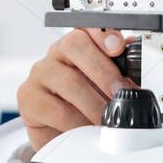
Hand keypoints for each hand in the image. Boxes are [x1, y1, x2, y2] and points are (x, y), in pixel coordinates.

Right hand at [17, 28, 135, 151]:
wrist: (57, 134)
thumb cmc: (81, 105)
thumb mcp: (103, 85)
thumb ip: (118, 68)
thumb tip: (134, 53)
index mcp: (75, 45)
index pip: (85, 28)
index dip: (102, 34)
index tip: (118, 47)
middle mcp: (55, 54)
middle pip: (74, 46)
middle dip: (104, 71)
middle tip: (120, 94)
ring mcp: (39, 74)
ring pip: (68, 81)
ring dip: (94, 103)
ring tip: (107, 118)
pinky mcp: (28, 98)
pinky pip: (57, 110)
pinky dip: (77, 122)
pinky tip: (85, 128)